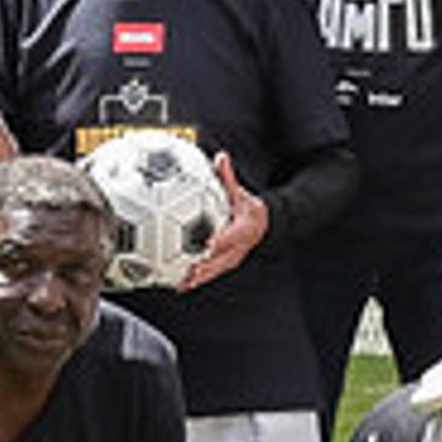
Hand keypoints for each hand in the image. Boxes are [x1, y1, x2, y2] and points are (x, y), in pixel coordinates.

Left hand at [179, 154, 270, 289]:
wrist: (262, 225)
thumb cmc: (247, 207)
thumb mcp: (240, 192)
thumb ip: (228, 177)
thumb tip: (221, 157)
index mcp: (244, 229)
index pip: (232, 236)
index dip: (220, 241)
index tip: (209, 244)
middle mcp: (239, 247)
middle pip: (222, 259)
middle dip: (206, 266)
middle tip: (190, 269)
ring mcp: (232, 258)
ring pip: (215, 271)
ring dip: (199, 278)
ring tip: (181, 283)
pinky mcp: (225, 264)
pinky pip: (210, 274)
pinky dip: (196, 280)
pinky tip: (179, 284)